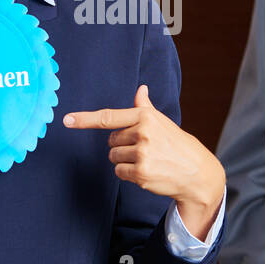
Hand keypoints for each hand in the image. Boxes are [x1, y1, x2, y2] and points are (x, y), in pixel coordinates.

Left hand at [63, 84, 225, 237]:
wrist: (197, 172)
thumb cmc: (177, 145)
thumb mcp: (163, 123)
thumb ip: (146, 108)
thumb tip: (141, 89)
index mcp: (146, 117)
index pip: (109, 117)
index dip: (85, 119)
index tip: (67, 120)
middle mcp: (143, 133)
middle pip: (111, 141)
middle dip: (122, 146)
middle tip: (145, 149)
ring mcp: (141, 153)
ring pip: (114, 157)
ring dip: (125, 161)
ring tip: (147, 160)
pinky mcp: (140, 173)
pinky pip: (119, 172)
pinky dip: (128, 174)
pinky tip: (147, 171)